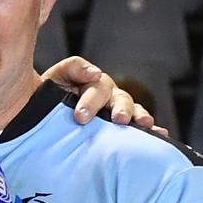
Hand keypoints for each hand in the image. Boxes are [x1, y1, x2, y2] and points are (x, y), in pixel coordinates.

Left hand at [40, 56, 163, 133]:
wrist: (42, 117)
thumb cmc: (48, 96)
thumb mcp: (55, 79)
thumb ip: (72, 68)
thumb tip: (95, 72)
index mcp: (90, 81)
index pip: (96, 85)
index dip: (91, 100)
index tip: (81, 117)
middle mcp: (106, 94)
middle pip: (119, 98)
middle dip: (120, 109)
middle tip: (118, 120)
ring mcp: (115, 109)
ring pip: (132, 110)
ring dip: (139, 116)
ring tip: (145, 124)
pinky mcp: (120, 126)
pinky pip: (139, 125)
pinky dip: (151, 129)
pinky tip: (160, 133)